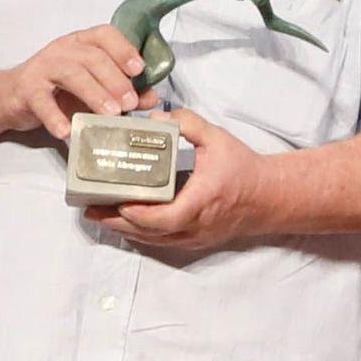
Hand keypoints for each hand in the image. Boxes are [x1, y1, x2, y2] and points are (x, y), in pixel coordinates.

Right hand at [0, 25, 157, 138]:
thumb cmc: (55, 91)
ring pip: (71, 74)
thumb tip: (152, 97)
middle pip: (92, 57)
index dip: (123, 50)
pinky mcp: (26, 89)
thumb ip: (121, 92)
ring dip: (94, 94)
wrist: (10, 98)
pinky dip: (55, 116)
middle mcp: (62, 50)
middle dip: (115, 79)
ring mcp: (42, 68)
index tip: (139, 70)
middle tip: (130, 102)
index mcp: (80, 44)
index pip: (104, 35)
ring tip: (110, 114)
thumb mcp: (91, 90)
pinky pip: (42, 101)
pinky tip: (67, 131)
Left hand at [85, 109, 269, 249]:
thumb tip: (153, 119)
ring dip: (124, 230)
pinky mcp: (195, 241)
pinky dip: (140, 233)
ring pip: (153, 240)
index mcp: (202, 200)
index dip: (139, 214)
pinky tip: (122, 223)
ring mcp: (196, 237)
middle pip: (151, 233)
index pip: (166, 217)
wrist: (270, 197)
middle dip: (117, 223)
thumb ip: (187, 124)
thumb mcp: (217, 138)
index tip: (117, 202)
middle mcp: (197, 225)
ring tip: (97, 215)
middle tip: (90, 210)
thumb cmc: (243, 167)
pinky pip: (162, 241)